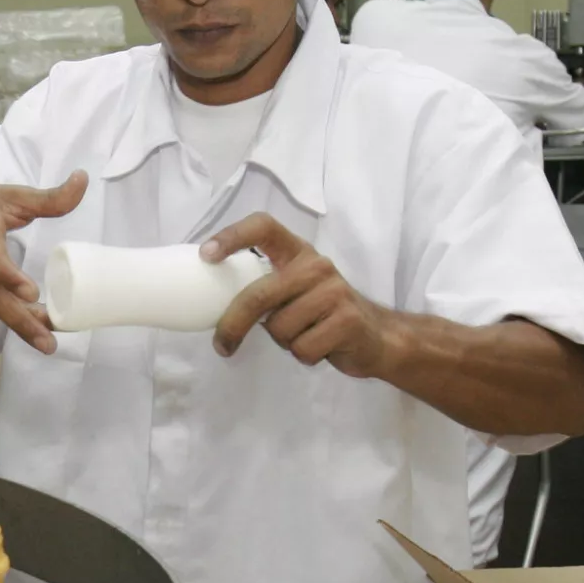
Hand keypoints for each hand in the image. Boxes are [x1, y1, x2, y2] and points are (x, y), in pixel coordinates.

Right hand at [0, 171, 87, 353]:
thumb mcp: (9, 195)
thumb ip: (48, 197)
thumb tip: (83, 179)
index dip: (8, 277)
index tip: (30, 292)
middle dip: (20, 320)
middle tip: (47, 340)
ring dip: (21, 327)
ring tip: (47, 343)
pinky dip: (15, 324)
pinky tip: (38, 333)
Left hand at [201, 213, 396, 375]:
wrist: (377, 336)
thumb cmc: (322, 313)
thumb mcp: (294, 289)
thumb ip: (264, 286)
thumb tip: (212, 300)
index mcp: (297, 252)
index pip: (263, 227)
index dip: (232, 236)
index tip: (205, 255)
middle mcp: (315, 265)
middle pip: (258, 295)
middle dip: (233, 325)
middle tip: (222, 345)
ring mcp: (334, 291)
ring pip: (280, 329)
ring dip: (284, 342)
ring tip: (304, 335)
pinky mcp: (347, 321)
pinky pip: (302, 348)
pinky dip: (305, 356)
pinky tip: (321, 346)